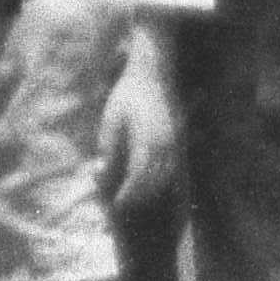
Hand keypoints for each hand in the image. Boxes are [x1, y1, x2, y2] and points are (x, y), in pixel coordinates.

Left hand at [97, 42, 187, 223]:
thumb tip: (102, 172)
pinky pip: (172, 166)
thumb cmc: (126, 96)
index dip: (128, 193)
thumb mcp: (111, 121)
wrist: (152, 75)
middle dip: (139, 196)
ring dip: (152, 189)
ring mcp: (174, 141)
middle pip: (154, 180)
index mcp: (145, 139)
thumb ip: (108, 148)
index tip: (116, 203)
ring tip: (136, 197)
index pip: (138, 176)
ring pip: (167, 175)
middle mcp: (164, 143)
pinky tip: (149, 181)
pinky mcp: (177, 139)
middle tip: (123, 205)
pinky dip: (162, 178)